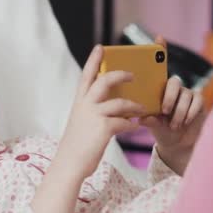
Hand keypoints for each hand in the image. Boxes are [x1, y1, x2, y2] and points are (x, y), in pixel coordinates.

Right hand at [57, 45, 145, 177]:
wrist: (69, 164)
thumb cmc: (77, 147)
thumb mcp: (81, 124)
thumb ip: (94, 113)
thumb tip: (116, 108)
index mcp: (79, 103)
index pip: (86, 76)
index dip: (93, 60)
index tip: (100, 47)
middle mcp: (85, 105)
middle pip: (105, 80)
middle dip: (121, 74)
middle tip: (133, 74)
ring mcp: (94, 115)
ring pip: (120, 102)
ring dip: (134, 105)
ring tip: (143, 108)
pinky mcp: (104, 127)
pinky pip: (125, 122)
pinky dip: (132, 124)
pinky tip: (135, 127)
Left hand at [140, 36, 205, 173]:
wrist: (179, 144)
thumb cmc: (162, 131)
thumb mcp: (153, 125)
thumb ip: (149, 120)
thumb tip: (143, 118)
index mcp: (159, 89)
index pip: (160, 67)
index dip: (161, 50)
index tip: (159, 37)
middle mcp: (174, 88)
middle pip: (174, 82)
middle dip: (169, 97)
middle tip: (164, 111)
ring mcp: (188, 93)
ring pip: (185, 95)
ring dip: (178, 112)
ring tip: (174, 125)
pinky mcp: (200, 101)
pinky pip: (196, 102)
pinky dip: (189, 113)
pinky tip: (184, 122)